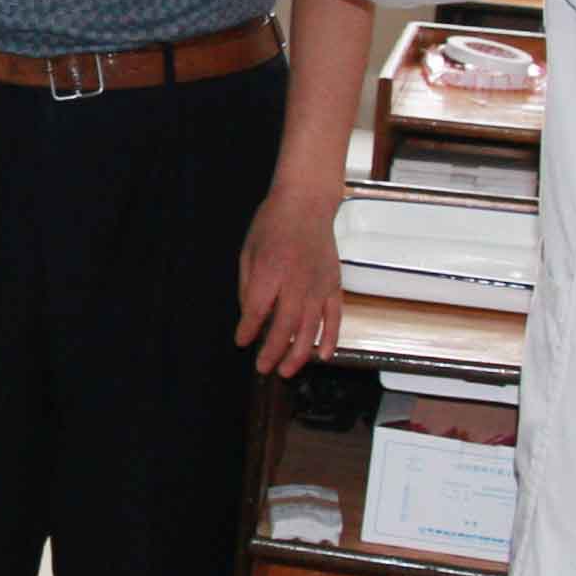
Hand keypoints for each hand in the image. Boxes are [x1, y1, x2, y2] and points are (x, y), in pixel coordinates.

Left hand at [235, 178, 345, 376]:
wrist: (306, 203)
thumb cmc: (273, 224)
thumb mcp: (249, 250)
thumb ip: (248, 285)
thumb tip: (248, 314)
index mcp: (270, 271)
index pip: (256, 309)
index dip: (247, 329)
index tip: (241, 342)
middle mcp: (296, 282)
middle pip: (284, 327)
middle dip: (272, 351)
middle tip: (262, 368)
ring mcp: (319, 285)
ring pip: (310, 329)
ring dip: (298, 354)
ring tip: (286, 371)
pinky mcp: (334, 285)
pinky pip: (335, 318)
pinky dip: (330, 338)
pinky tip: (323, 355)